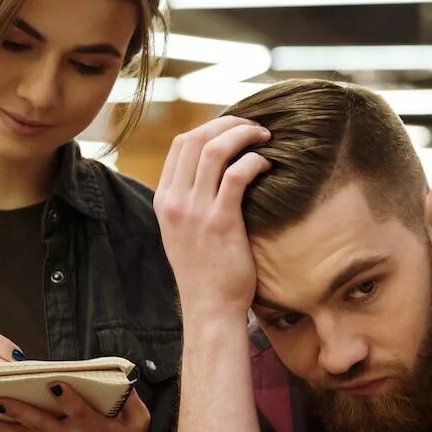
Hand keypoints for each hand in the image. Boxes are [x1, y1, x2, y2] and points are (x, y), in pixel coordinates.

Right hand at [153, 116, 271, 319]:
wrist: (209, 308)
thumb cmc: (206, 272)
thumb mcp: (184, 233)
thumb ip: (190, 203)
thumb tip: (213, 175)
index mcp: (164, 200)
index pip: (180, 145)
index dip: (209, 127)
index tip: (234, 129)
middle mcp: (175, 201)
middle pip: (195, 138)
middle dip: (228, 124)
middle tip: (254, 127)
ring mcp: (195, 211)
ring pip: (214, 150)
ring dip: (243, 135)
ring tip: (265, 138)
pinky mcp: (220, 222)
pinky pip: (236, 175)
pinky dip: (253, 162)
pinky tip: (267, 165)